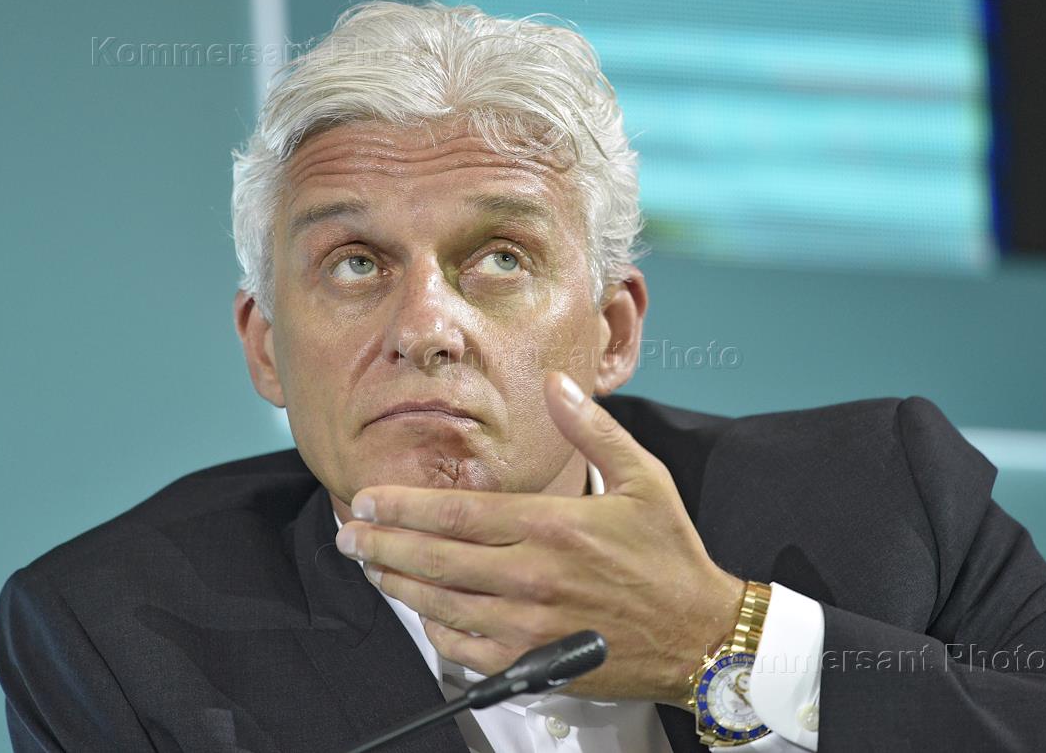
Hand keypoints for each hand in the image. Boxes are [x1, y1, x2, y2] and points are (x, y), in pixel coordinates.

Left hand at [335, 370, 745, 705]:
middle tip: (348, 534)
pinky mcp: (533, 663)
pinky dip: (435, 631)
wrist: (697, 632)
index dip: (404, 506)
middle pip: (436, 559)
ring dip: (398, 584)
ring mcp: (529, 625)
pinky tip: (422, 613)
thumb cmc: (670, 554)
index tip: (369, 498)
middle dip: (382, 544)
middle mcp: (534, 576)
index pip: (458, 513)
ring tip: (372, 565)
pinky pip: (465, 650)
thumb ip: (592, 428)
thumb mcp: (643, 477)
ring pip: (441, 604)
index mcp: (554, 526)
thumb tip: (555, 382)